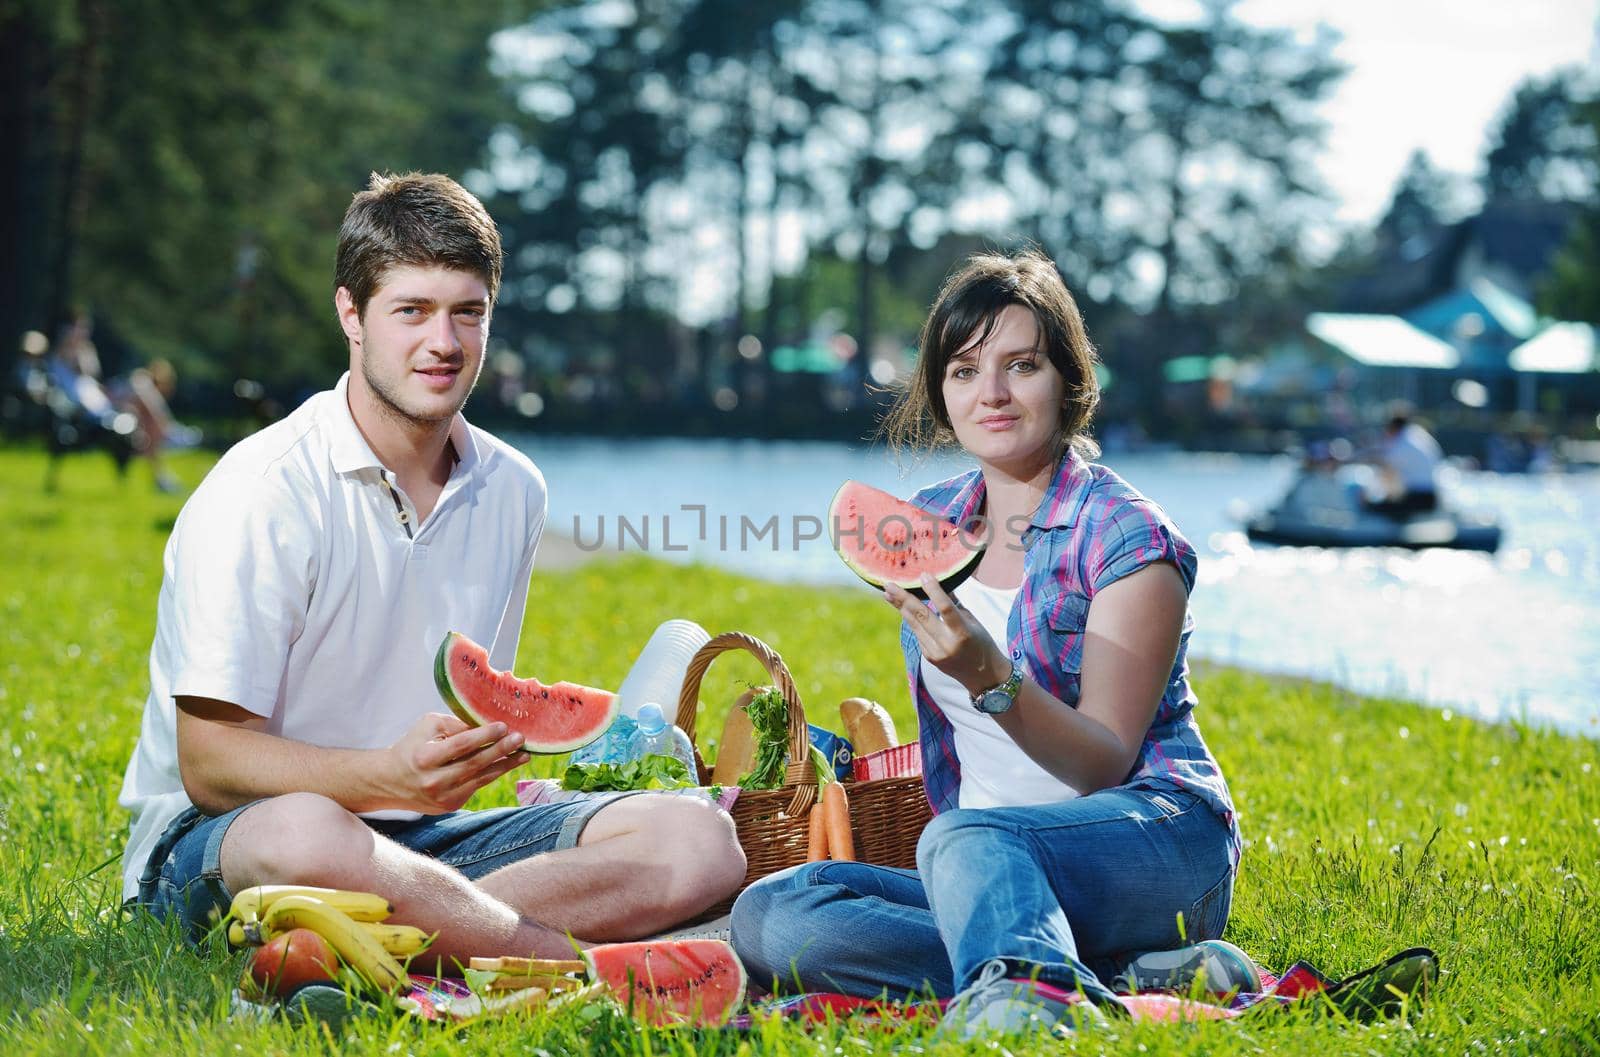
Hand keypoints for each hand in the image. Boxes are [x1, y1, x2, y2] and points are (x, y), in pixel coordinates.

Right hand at [381, 712, 527, 812]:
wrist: (391, 781)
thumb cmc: (412, 746)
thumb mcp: (427, 727)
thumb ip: (455, 724)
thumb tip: (487, 723)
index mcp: (425, 757)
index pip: (461, 745)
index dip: (484, 735)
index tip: (504, 726)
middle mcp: (433, 780)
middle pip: (474, 763)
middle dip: (501, 750)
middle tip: (520, 739)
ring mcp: (442, 797)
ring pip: (480, 778)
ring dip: (505, 765)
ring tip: (524, 754)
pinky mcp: (450, 806)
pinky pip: (476, 786)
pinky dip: (492, 774)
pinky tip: (506, 764)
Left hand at [884, 573, 1011, 695]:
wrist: (983, 676)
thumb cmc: (981, 643)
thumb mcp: (973, 622)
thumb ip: (954, 606)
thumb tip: (939, 584)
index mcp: (963, 633)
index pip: (946, 608)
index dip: (934, 591)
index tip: (924, 575)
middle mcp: (946, 644)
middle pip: (922, 616)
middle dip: (903, 599)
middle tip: (889, 585)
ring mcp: (935, 653)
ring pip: (915, 625)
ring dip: (901, 608)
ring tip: (888, 593)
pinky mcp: (929, 657)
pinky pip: (918, 634)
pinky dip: (911, 620)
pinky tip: (903, 608)